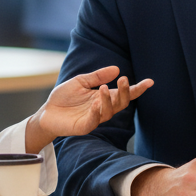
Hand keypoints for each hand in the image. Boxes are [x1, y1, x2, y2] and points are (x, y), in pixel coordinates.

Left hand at [25, 66, 152, 153]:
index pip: (124, 94)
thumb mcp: (80, 81)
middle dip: (126, 92)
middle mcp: (102, 108)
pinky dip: (97, 111)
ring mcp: (95, 118)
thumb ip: (97, 76)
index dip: (137, 89)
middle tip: (124, 79)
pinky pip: (94, 120)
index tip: (150, 82)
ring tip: (104, 88)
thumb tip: (117, 69)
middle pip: (122, 103)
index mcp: (104, 97)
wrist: (46, 112)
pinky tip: (95, 103)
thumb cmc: (64, 97)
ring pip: (109, 111)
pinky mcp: (84, 127)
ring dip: (109, 99)